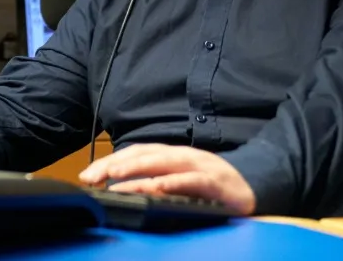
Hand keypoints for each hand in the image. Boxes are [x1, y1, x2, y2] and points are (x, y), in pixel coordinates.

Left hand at [79, 144, 256, 215]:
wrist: (256, 186)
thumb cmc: (211, 186)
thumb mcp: (179, 182)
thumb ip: (154, 182)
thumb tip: (120, 189)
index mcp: (171, 156)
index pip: (135, 153)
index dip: (110, 161)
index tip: (86, 175)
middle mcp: (182, 156)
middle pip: (145, 154)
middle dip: (116, 163)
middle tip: (92, 176)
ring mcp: (200, 167)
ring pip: (165, 164)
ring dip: (139, 168)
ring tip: (116, 176)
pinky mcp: (217, 183)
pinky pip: (193, 181)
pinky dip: (175, 182)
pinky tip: (158, 186)